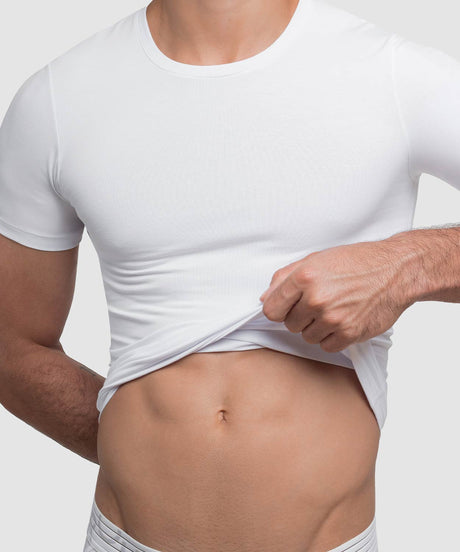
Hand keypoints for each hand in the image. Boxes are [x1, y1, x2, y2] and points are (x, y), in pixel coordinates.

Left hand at [259, 240, 412, 352]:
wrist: (395, 271)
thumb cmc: (357, 262)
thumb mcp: (316, 259)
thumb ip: (285, 277)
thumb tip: (266, 297)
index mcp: (304, 277)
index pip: (271, 309)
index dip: (278, 309)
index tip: (286, 307)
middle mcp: (317, 298)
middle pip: (289, 324)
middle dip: (300, 316)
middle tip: (319, 302)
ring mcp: (333, 318)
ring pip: (307, 337)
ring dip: (316, 327)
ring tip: (333, 309)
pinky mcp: (349, 333)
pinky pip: (326, 346)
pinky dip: (332, 337)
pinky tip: (343, 320)